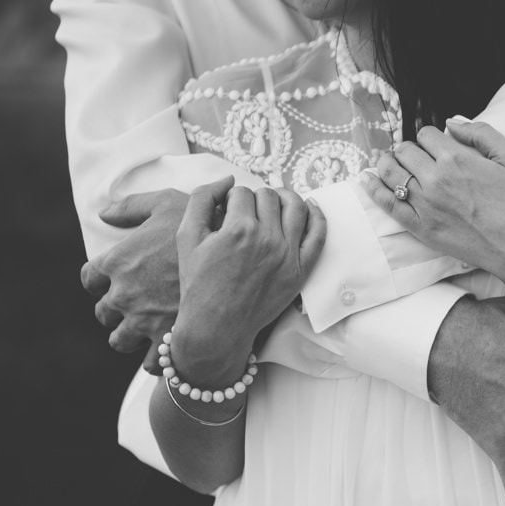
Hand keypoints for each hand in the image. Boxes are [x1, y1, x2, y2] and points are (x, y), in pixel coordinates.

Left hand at [80, 188, 188, 371]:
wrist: (238, 250)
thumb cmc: (203, 222)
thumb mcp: (165, 202)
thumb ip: (132, 206)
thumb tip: (105, 212)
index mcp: (117, 260)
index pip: (89, 278)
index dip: (100, 281)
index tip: (114, 282)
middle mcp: (123, 293)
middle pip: (103, 313)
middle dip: (116, 312)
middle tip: (136, 307)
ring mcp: (143, 319)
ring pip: (119, 341)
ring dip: (130, 338)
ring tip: (148, 333)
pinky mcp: (167, 337)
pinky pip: (151, 361)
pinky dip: (156, 360)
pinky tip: (167, 351)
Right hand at [171, 177, 326, 387]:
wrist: (216, 326)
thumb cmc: (198, 283)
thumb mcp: (186, 237)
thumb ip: (202, 199)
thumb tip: (226, 179)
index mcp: (238, 229)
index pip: (242, 193)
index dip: (232, 199)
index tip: (227, 212)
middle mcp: (268, 239)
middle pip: (268, 197)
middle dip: (255, 199)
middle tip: (247, 211)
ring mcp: (288, 255)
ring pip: (296, 207)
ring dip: (285, 198)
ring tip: (275, 203)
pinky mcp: (301, 270)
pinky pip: (318, 235)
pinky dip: (317, 216)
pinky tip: (310, 208)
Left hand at [362, 121, 504, 278]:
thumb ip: (481, 132)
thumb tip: (452, 122)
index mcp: (456, 158)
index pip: (425, 134)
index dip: (430, 136)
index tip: (435, 145)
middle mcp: (435, 179)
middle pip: (404, 150)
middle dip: (408, 149)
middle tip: (415, 156)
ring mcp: (425, 204)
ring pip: (390, 172)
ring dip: (387, 162)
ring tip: (389, 162)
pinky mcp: (420, 227)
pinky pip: (388, 204)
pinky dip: (373, 189)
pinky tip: (367, 179)